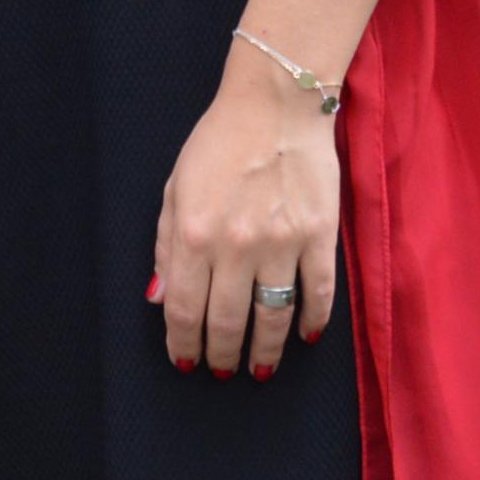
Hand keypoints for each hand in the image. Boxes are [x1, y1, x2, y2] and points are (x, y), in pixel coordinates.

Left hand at [155, 40, 342, 378]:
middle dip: (221, 355)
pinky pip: (319, 293)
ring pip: (273, 318)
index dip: (183, 344)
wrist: (275, 107)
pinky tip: (304, 338)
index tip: (186, 363)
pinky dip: (313, 322)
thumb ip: (166, 246)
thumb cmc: (217, 145)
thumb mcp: (175, 190)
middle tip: (221, 372)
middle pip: (227, 321)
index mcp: (194, 233)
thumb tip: (161, 298)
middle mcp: (236, 245)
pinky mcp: (319, 237)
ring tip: (260, 370)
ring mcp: (281, 243)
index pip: (184, 309)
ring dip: (265, 351)